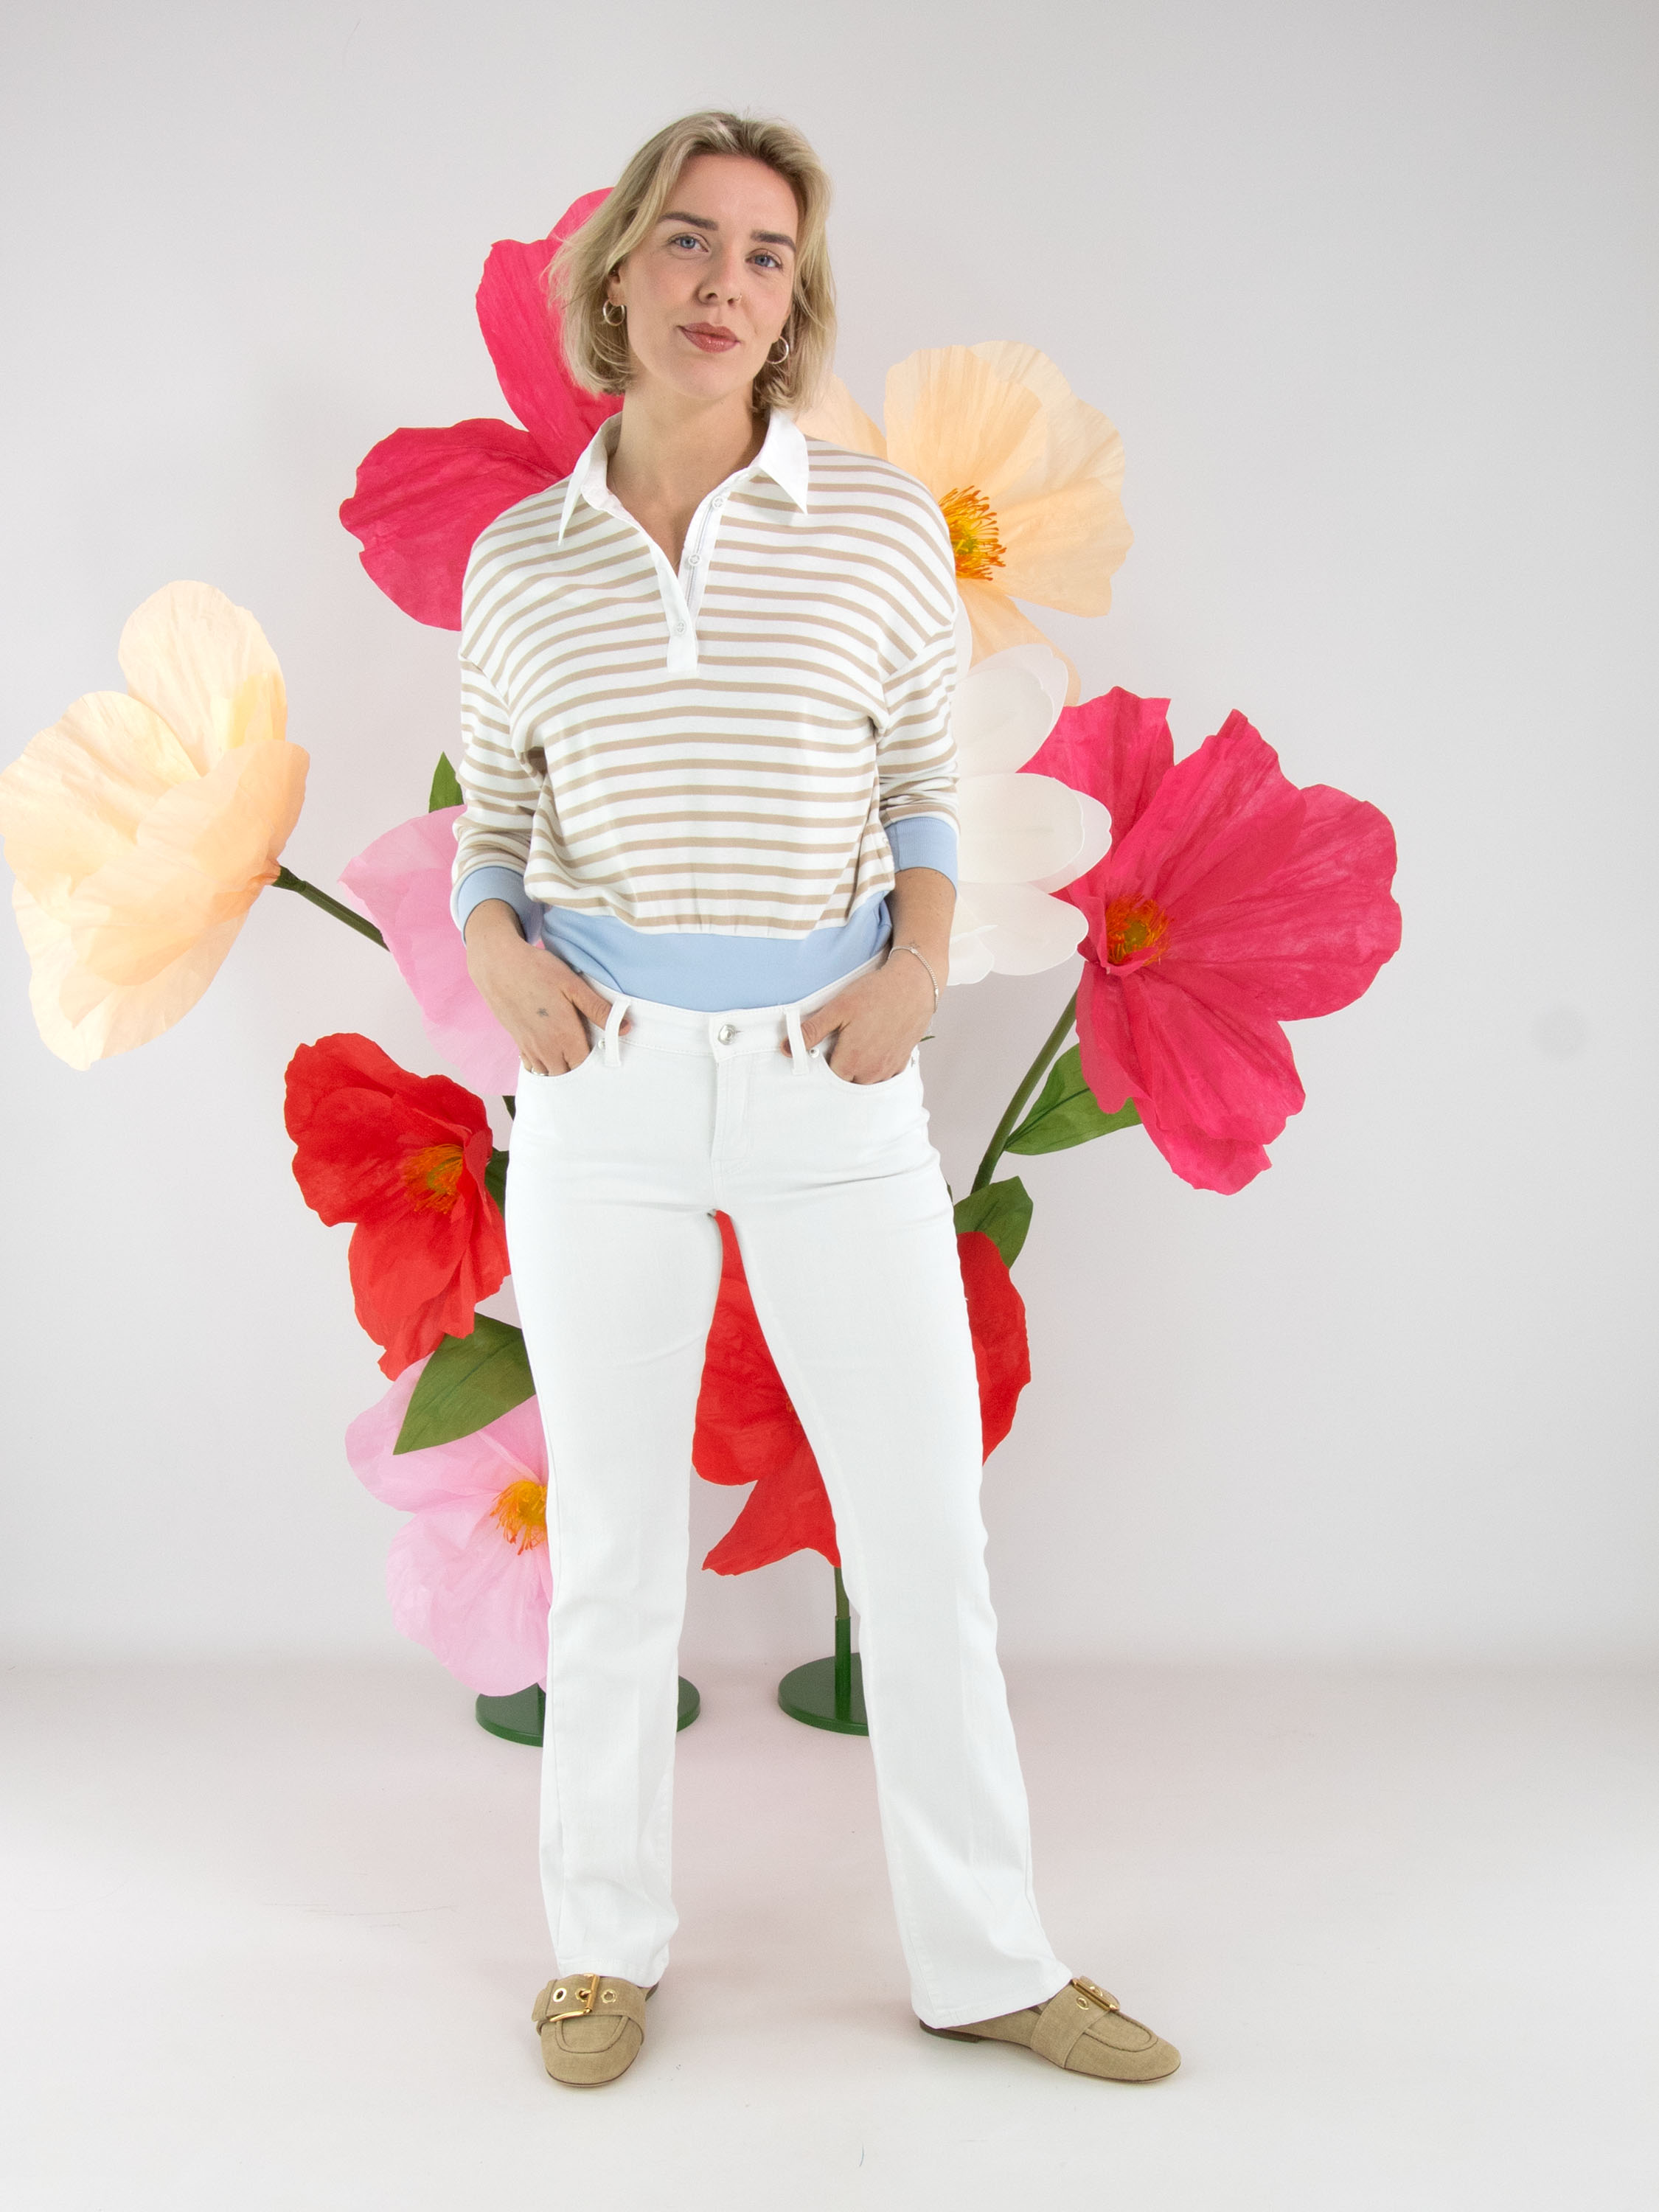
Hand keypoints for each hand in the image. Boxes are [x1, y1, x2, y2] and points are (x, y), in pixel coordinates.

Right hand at [463, 901, 626, 1075]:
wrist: (498, 965)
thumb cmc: (537, 970)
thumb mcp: (573, 985)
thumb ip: (598, 1009)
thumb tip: (626, 1028)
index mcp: (564, 1036)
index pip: (586, 1066)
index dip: (596, 1063)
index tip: (604, 1051)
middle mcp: (546, 1048)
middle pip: (569, 1074)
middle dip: (580, 1068)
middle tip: (589, 1050)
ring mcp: (530, 1048)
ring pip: (550, 1073)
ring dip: (562, 1068)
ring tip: (572, 1052)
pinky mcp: (518, 1043)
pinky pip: (534, 1066)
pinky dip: (544, 1065)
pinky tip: (552, 1051)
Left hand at [785, 951, 936, 1082]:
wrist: (913, 985)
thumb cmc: (875, 994)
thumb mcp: (837, 1008)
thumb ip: (811, 1031)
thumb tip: (786, 1049)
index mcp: (852, 1061)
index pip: (828, 1079)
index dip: (822, 1066)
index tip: (822, 1051)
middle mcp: (871, 1072)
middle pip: (847, 1083)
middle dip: (840, 1069)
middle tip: (840, 1045)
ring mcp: (888, 1069)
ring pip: (866, 1082)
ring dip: (858, 1071)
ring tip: (858, 1045)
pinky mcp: (902, 1062)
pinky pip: (884, 1077)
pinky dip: (876, 1069)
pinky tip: (874, 1048)